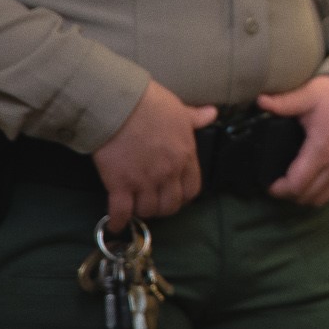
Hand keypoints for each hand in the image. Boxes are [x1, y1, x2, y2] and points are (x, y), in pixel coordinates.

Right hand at [92, 80, 217, 228]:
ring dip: (142, 211)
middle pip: (170, 205)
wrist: (120, 105)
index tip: (176, 196)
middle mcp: (168, 173)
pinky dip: (118, 221)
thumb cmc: (151, 104)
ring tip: (136, 207)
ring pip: (148, 210)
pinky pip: (121, 212)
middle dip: (163, 207)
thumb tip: (212, 113)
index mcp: (185, 156)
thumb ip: (196, 117)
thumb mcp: (180, 109)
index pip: (192, 189)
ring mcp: (144, 181)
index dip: (184, 197)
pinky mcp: (120, 184)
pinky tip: (116, 225)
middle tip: (154, 202)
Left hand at [256, 74, 328, 205]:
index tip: (268, 181)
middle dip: (289, 193)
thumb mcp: (310, 93)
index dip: (279, 189)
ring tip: (294, 181)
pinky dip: (320, 190)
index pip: (297, 185)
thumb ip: (285, 102)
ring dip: (305, 194)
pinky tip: (313, 176)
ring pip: (321, 198)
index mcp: (322, 149)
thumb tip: (260, 101)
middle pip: (308, 197)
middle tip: (278, 181)